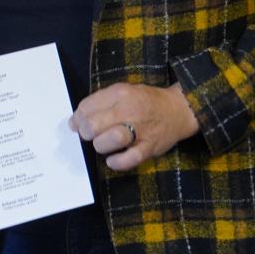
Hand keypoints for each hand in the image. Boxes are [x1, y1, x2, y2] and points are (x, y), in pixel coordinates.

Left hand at [69, 82, 200, 171]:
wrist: (179, 109)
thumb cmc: (146, 101)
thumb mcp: (122, 91)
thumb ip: (100, 103)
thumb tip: (75, 121)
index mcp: (120, 93)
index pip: (86, 107)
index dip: (77, 118)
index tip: (77, 124)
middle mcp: (129, 110)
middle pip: (94, 125)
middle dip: (85, 132)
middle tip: (89, 134)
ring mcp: (140, 130)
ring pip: (109, 140)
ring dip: (100, 145)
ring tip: (102, 144)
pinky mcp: (150, 147)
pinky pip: (129, 159)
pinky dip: (117, 162)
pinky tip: (112, 159)